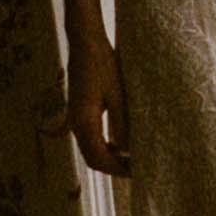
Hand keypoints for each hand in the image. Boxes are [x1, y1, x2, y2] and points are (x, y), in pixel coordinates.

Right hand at [64, 37, 131, 177]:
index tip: (138, 173)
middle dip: (115, 168)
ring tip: (134, 159)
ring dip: (111, 158)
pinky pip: (92, 138)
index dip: (118, 170)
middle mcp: (76, 124)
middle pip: (93, 159)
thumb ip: (123, 124)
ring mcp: (76, 119)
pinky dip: (107, 146)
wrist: (85, 42)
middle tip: (139, 170)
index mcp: (84, 121)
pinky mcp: (81, 113)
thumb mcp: (118, 94)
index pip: (99, 159)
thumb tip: (131, 151)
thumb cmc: (102, 64)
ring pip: (92, 150)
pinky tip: (124, 144)